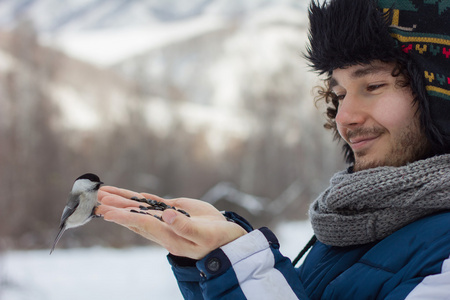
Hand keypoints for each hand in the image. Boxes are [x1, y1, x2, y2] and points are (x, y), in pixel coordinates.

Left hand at [96, 186, 247, 259]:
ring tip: (106, 193)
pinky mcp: (176, 211)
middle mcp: (163, 227)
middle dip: (115, 206)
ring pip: (141, 208)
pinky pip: (155, 203)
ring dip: (124, 200)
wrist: (227, 239)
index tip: (106, 211)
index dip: (123, 216)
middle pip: (134, 215)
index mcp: (167, 235)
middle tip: (97, 198)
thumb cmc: (217, 239)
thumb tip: (165, 215)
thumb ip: (184, 226)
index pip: (140, 223)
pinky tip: (133, 194)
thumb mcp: (202, 234)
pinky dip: (143, 198)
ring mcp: (168, 219)